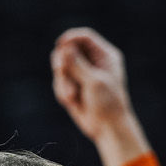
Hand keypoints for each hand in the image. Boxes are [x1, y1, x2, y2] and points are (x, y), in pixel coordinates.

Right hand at [51, 26, 150, 165]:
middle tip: (61, 70)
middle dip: (62, 62)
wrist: (107, 128)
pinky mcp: (72, 86)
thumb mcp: (94, 81)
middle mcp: (92, 62)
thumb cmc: (108, 103)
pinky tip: (72, 101)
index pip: (84, 37)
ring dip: (62, 81)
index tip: (60, 44)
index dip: (71, 38)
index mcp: (104, 56)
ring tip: (71, 96)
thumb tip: (63, 48)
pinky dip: (62, 90)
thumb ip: (77, 64)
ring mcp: (81, 74)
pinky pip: (58, 81)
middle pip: (68, 49)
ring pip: (60, 66)